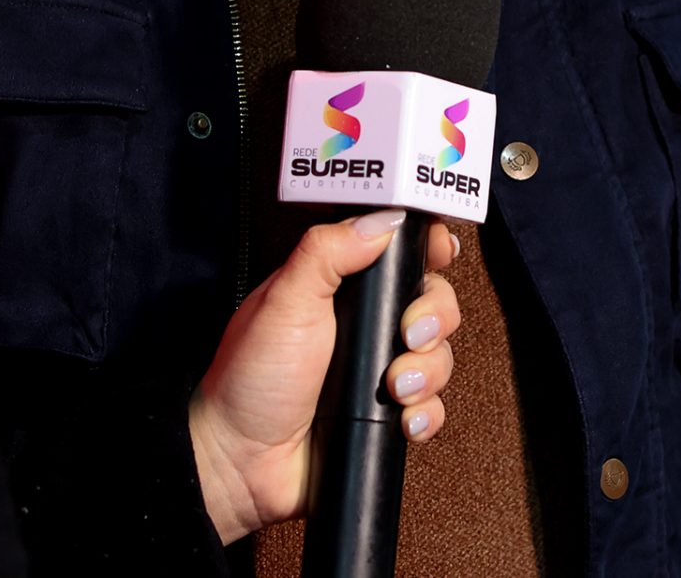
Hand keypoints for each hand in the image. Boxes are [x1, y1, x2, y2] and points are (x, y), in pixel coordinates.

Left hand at [188, 212, 461, 543]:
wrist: (241, 461)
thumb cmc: (250, 378)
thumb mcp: (285, 299)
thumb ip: (328, 250)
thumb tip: (381, 220)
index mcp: (341, 287)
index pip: (400, 254)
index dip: (427, 248)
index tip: (438, 251)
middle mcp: (365, 326)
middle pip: (434, 302)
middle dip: (434, 316)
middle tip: (410, 333)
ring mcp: (378, 370)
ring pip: (439, 356)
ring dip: (428, 370)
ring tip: (394, 386)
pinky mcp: (386, 415)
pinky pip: (432, 408)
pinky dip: (426, 413)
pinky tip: (402, 418)